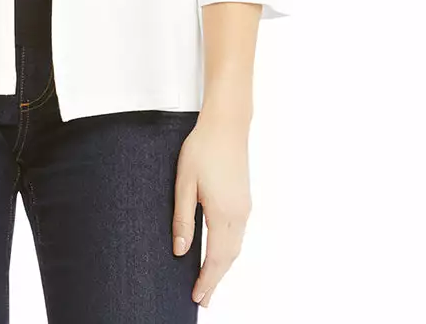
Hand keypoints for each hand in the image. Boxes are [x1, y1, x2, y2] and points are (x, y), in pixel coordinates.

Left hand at [172, 110, 250, 309]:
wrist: (226, 125)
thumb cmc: (203, 148)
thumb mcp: (184, 182)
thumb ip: (183, 218)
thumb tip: (181, 250)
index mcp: (223, 212)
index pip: (216, 257)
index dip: (207, 280)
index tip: (198, 297)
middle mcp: (239, 214)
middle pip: (229, 258)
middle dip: (216, 279)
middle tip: (203, 299)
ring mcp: (244, 206)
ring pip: (236, 247)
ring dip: (224, 267)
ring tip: (209, 281)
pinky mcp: (244, 199)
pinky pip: (239, 234)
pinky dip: (229, 251)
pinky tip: (220, 253)